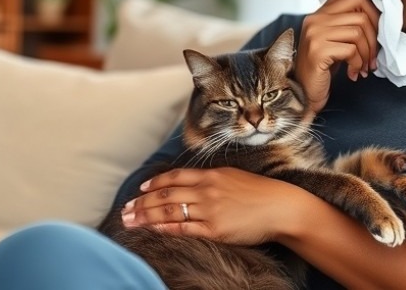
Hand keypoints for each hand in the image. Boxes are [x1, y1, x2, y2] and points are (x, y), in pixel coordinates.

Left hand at [120, 167, 306, 245]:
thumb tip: (190, 183)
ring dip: (146, 217)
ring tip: (130, 222)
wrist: (280, 207)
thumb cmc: (259, 192)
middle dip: (141, 203)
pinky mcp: (215, 230)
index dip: (154, 183)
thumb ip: (211, 179)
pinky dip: (166, 229)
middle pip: (166, 196)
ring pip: (170, 212)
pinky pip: (184, 229)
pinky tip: (153, 230)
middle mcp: (207, 190)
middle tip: (125, 210)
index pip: (174, 177)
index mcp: (211, 175)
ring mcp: (210, 210)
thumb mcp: (233, 176)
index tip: (139, 189)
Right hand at [296, 0, 379, 112]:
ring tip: (365, 67)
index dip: (373, 11)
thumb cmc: (323, 69)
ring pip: (358, 32)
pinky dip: (358, 63)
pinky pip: (351, 50)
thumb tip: (380, 15)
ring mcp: (315, 34)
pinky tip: (354, 73)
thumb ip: (349, 24)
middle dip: (374, 35)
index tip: (377, 31)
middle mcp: (315, 19)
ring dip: (367, 53)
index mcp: (319, 13)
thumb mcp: (335, 41)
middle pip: (360, 12)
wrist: (303, 95)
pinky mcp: (318, 50)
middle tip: (374, 55)